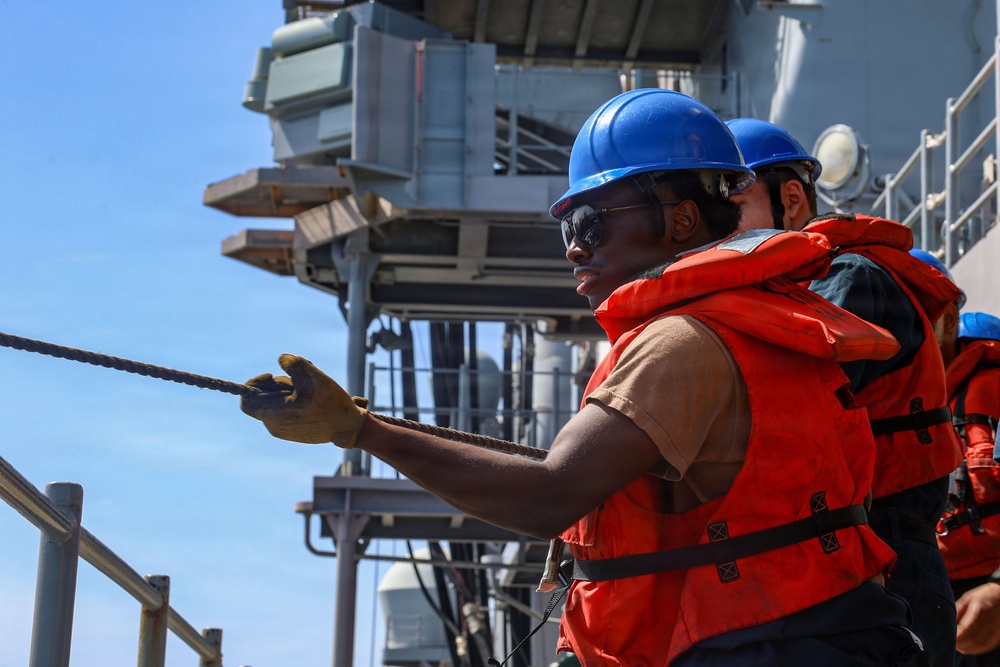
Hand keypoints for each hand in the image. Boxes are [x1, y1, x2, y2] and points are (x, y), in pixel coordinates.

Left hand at [241, 354, 367, 447]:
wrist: (349, 428)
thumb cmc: (331, 404)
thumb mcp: (313, 376)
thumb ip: (294, 363)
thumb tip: (281, 361)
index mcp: (275, 415)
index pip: (247, 401)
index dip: (254, 383)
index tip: (271, 375)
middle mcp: (275, 426)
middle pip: (265, 398)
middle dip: (280, 384)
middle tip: (299, 379)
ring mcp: (285, 431)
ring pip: (277, 403)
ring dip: (290, 390)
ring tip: (310, 387)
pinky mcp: (294, 432)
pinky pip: (286, 410)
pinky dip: (295, 400)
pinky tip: (313, 397)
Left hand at [956, 581, 999, 654]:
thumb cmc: (984, 594)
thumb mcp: (969, 598)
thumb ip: (959, 609)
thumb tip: (950, 621)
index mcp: (980, 610)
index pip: (968, 628)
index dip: (958, 636)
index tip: (949, 637)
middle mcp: (990, 621)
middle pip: (975, 638)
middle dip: (962, 644)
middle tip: (952, 644)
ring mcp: (996, 628)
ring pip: (983, 644)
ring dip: (970, 649)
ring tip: (959, 648)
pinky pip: (990, 644)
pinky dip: (979, 649)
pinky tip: (971, 649)